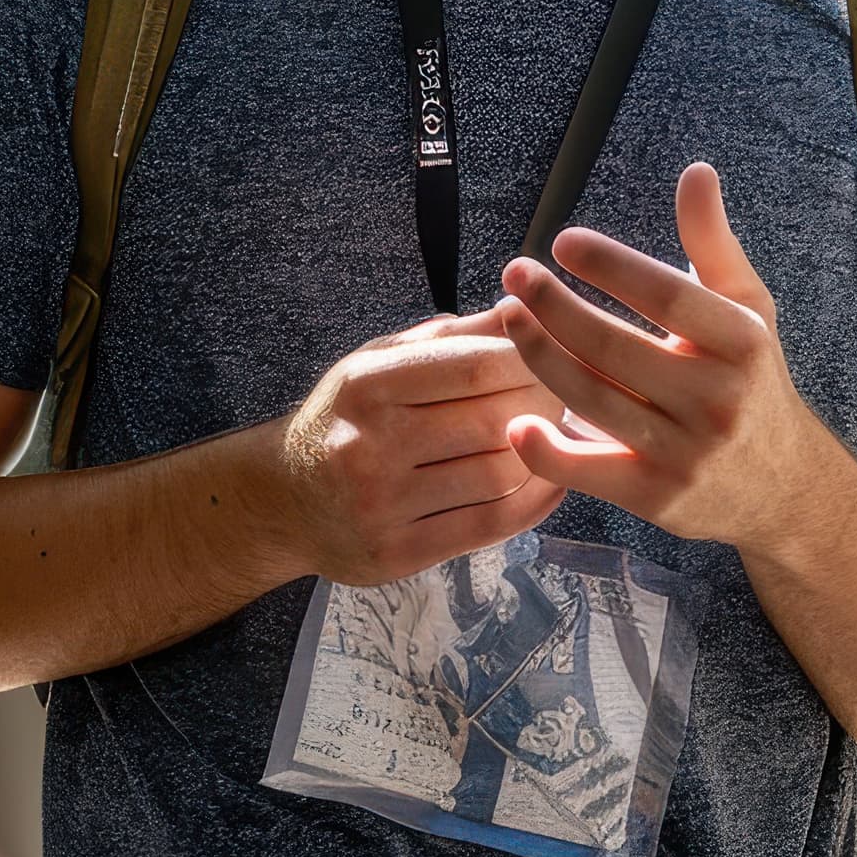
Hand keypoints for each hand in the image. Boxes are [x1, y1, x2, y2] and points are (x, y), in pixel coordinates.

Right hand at [274, 310, 569, 585]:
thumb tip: (524, 303)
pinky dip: (534, 502)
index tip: (560, 355)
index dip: (533, 359)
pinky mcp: (397, 554)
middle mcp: (369, 444)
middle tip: (572, 398)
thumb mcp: (380, 361)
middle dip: (548, 406)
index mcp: (367, 384)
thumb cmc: (347, 418)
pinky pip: (489, 525)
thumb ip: (452, 338)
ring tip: (560, 435)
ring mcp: (381, 505)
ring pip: (498, 475)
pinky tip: (551, 480)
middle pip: (493, 421)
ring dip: (546, 454)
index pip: (474, 366)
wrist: (284, 501)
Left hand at [492, 162, 847, 551]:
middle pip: (615, 348)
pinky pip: (591, 474)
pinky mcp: (659, 498)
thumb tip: (696, 172)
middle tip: (515, 275)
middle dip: (554, 308)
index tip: (562, 242)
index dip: (610, 266)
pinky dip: (548, 452)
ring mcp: (687, 452)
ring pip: (593, 402)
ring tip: (509, 320)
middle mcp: (717, 398)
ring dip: (541, 358)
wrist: (785, 489)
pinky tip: (516, 422)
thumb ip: (713, 244)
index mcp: (740, 342)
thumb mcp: (748, 311)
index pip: (666, 296)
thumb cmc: (754, 382)